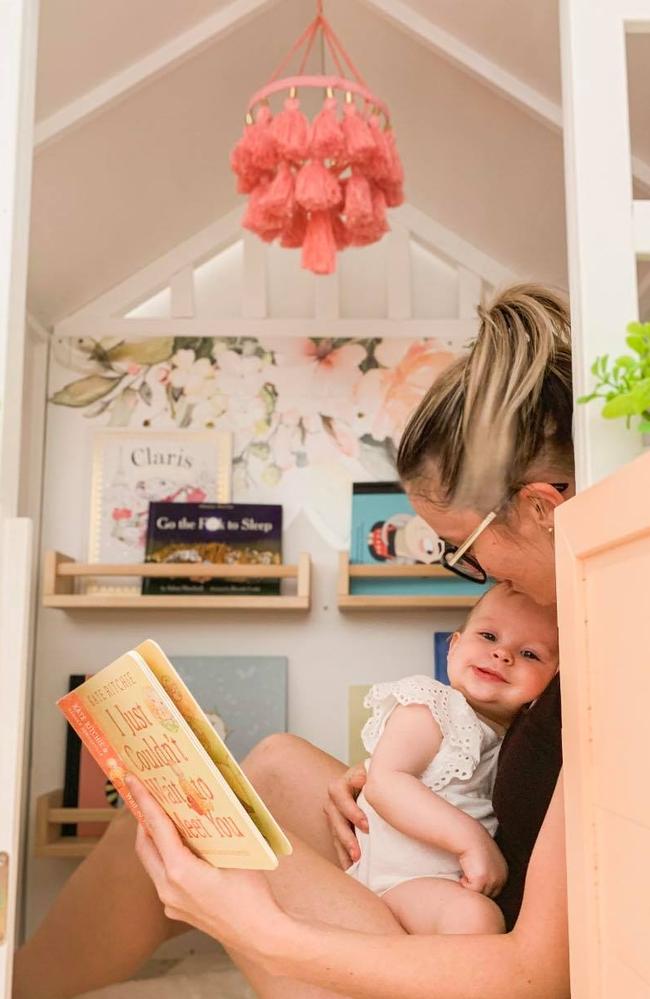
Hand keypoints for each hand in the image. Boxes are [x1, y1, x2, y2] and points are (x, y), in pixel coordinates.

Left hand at [125, 775, 289, 961]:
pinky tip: (184, 852)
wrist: (260, 936)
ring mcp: (170, 903)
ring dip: (155, 841)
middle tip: (147, 797)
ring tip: (166, 821)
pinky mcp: (178, 911)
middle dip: (144, 820)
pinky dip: (167, 860)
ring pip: (153, 864)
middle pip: (145, 847)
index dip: (144, 800)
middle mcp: (168, 888)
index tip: (132, 781)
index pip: (157, 827)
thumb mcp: (237, 854)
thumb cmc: (252, 895)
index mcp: (180, 871)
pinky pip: (164, 880)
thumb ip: (216, 832)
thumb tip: (207, 807)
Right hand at [323, 762, 368, 868]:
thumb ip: (368, 776)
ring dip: (343, 849)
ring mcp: (335, 814)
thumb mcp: (374, 773)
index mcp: (342, 783)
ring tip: (354, 863)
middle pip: (334, 817)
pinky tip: (350, 868)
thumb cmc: (377, 777)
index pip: (339, 794)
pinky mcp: (339, 827)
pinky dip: (344, 855)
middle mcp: (334, 799)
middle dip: (346, 836)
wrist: (378, 784)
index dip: (351, 811)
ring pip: (334, 832)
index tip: (366, 826)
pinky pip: (338, 842)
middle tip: (358, 853)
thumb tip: (360, 779)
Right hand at [458, 832, 507, 897]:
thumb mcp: (488, 861)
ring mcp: (492, 880)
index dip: (482, 886)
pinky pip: (471, 890)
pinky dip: (464, 884)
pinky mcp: (481, 880)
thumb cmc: (476, 847)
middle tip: (468, 876)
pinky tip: (463, 874)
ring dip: (470, 885)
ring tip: (465, 873)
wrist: (470, 837)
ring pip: (479, 893)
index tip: (473, 877)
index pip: (494, 890)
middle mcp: (501, 878)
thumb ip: (490, 873)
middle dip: (477, 887)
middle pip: (488, 893)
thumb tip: (483, 885)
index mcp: (504, 873)